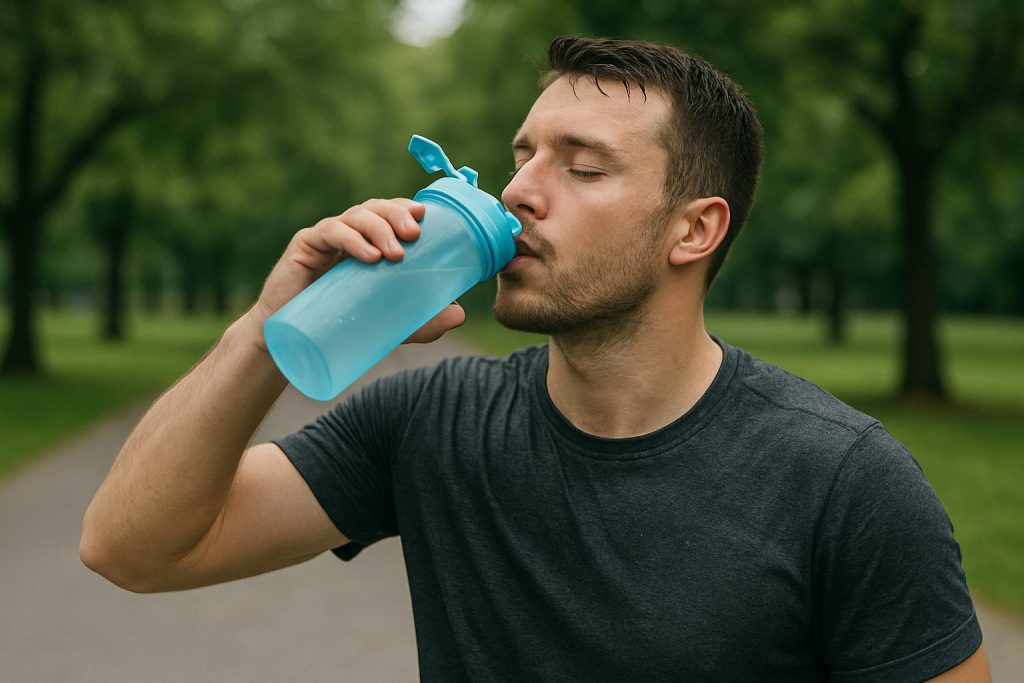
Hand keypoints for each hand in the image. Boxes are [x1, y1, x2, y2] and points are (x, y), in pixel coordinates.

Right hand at [247, 198, 464, 349]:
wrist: (293, 345)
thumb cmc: (343, 327)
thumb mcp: (391, 324)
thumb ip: (423, 320)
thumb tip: (458, 313)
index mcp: (368, 243)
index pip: (389, 214)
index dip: (406, 208)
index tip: (426, 215)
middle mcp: (348, 234)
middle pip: (374, 208)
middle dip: (397, 214)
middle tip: (415, 232)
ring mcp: (326, 238)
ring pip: (355, 217)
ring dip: (379, 228)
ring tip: (396, 253)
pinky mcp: (304, 246)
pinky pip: (330, 232)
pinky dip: (352, 240)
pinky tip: (368, 256)